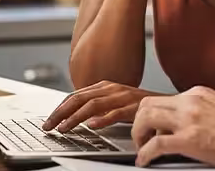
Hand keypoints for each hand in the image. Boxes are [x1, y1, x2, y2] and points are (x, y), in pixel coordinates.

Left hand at [42, 81, 163, 132]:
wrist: (167, 104)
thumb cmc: (139, 105)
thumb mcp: (115, 101)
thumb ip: (98, 105)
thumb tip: (76, 115)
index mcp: (104, 86)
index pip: (75, 96)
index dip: (59, 108)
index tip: (48, 120)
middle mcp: (111, 88)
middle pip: (79, 99)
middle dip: (60, 113)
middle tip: (48, 126)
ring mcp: (122, 97)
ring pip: (92, 105)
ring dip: (75, 118)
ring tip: (63, 129)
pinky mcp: (134, 107)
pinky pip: (115, 113)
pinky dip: (102, 119)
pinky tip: (92, 126)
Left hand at [131, 86, 214, 168]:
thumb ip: (203, 111)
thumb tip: (192, 123)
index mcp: (198, 94)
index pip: (163, 99)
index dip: (153, 116)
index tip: (152, 128)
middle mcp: (190, 102)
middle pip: (147, 104)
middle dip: (139, 122)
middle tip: (142, 138)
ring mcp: (189, 120)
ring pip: (145, 118)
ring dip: (138, 135)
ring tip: (141, 148)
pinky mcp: (190, 140)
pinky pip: (155, 145)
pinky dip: (144, 154)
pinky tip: (145, 162)